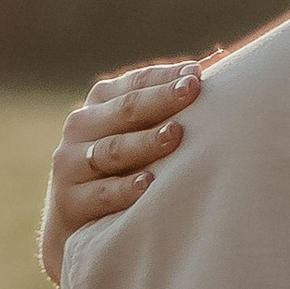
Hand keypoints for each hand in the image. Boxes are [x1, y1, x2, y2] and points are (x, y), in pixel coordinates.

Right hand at [41, 61, 204, 283]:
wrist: (74, 228)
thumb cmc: (121, 173)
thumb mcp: (135, 136)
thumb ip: (167, 105)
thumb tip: (219, 59)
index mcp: (99, 105)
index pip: (134, 85)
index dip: (164, 78)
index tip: (198, 73)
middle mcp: (81, 127)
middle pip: (125, 111)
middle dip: (161, 100)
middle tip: (192, 91)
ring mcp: (71, 164)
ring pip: (113, 150)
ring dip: (146, 142)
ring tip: (176, 135)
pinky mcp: (70, 201)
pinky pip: (102, 193)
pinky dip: (125, 190)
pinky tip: (150, 185)